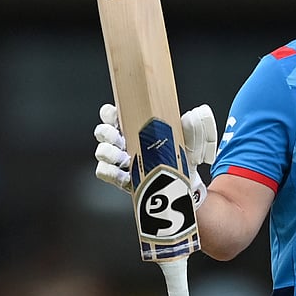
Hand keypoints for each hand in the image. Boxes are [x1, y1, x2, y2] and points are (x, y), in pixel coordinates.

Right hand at [93, 103, 216, 205]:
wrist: (187, 182)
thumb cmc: (182, 155)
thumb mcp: (190, 138)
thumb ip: (192, 125)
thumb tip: (194, 116)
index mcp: (134, 126)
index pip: (112, 114)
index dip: (109, 113)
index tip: (116, 115)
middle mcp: (123, 141)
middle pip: (102, 131)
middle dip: (107, 133)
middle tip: (119, 137)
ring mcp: (120, 160)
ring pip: (102, 152)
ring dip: (110, 153)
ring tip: (125, 157)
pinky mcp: (120, 179)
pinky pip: (104, 173)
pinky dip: (111, 172)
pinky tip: (124, 173)